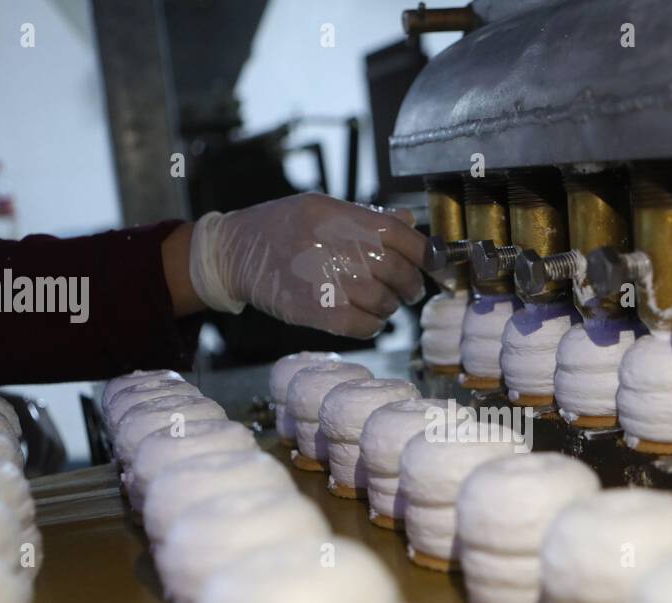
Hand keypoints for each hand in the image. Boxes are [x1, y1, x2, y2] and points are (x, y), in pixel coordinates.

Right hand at [187, 193, 427, 338]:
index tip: (436, 266)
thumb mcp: (323, 208)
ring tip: (380, 302)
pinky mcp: (317, 312)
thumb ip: (368, 217)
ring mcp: (328, 281)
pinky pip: (364, 326)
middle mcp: (338, 247)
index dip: (427, 255)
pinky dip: (372, 325)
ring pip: (384, 303)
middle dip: (410, 286)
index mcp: (342, 217)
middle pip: (399, 273)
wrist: (235, 253)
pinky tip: (365, 318)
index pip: (403, 237)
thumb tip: (412, 222)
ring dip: (389, 307)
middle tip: (408, 290)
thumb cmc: (282, 227)